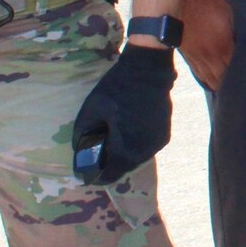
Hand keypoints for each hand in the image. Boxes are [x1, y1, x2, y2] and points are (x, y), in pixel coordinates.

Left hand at [71, 44, 176, 183]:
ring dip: (123, 155)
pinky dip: (135, 145)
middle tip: (98, 151)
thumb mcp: (90, 112)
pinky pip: (146, 149)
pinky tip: (129, 131)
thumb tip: (80, 161)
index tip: (86, 170)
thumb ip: (83, 141)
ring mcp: (157, 144)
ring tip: (113, 139)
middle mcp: (144, 152)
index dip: (95, 176)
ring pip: (136, 160)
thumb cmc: (115, 89)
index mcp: (125, 149)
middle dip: (109, 164)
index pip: (108, 176)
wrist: (147, 70)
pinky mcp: (164, 135)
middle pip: (123, 169)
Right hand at [178, 0, 234, 91]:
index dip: (243, 77)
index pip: (236, 69)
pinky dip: (206, 80)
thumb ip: (238, 32)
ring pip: (210, 78)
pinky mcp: (188, 55)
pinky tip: (211, 84)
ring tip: (229, 95)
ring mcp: (197, 58)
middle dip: (232, 86)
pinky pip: (198, 73)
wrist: (183, 1)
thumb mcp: (230, 15)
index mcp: (223, 48)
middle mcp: (210, 57)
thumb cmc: (209, 4)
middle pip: (223, 78)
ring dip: (219, 86)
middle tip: (243, 94)